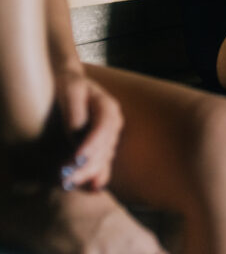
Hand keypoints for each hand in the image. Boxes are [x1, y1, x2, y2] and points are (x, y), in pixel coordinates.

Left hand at [54, 69, 123, 191]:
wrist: (68, 83)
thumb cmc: (67, 84)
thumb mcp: (70, 89)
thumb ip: (75, 111)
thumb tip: (76, 134)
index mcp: (107, 107)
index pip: (103, 127)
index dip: (91, 144)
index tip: (75, 159)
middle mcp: (113, 123)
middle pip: (105, 148)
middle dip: (87, 165)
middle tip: (65, 179)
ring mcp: (110, 136)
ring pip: (104, 159)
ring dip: (88, 173)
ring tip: (69, 184)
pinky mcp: (102, 147)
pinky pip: (104, 164)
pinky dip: (99, 176)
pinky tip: (93, 187)